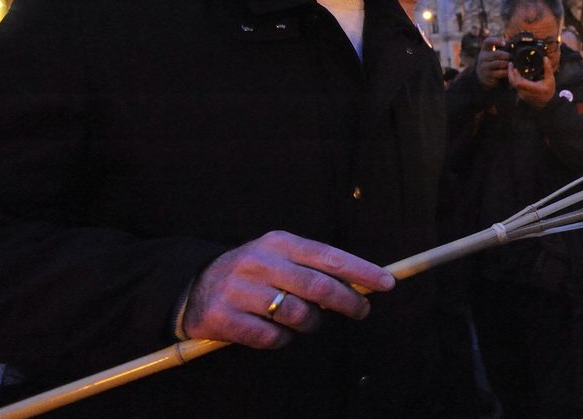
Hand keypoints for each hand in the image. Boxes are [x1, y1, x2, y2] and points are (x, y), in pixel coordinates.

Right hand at [182, 230, 394, 348]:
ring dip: (310, 324)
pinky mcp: (222, 317)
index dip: (361, 270)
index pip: (329, 256)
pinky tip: (277, 332)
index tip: (386, 283)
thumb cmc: (255, 273)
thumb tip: (361, 284)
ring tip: (306, 321)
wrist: (196, 286)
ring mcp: (239, 290)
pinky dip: (281, 339)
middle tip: (361, 310)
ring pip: (296, 315)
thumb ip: (315, 268)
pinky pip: (269, 337)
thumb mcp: (282, 257)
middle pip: (317, 286)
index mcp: (279, 242)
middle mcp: (259, 261)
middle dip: (347, 301)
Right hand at [476, 36, 509, 88]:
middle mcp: (482, 57)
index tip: (504, 43)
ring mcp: (484, 67)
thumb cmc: (492, 59)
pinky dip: (506, 72)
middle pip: (497, 54)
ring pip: (499, 64)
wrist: (482, 74)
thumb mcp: (492, 51)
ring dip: (508, 64)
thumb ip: (500, 46)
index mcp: (485, 49)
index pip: (488, 41)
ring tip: (513, 64)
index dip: (496, 40)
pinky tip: (510, 71)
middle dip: (507, 55)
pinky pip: (499, 73)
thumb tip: (512, 44)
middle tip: (513, 57)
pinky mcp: (487, 76)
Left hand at [508, 55, 555, 109]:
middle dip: (510, 73)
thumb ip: (547, 69)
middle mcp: (526, 93)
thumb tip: (545, 58)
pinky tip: (515, 73)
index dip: (516, 75)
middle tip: (511, 64)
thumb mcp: (550, 79)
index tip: (516, 68)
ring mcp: (522, 95)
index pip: (520, 83)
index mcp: (533, 89)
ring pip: (512, 84)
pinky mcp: (520, 95)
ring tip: (512, 67)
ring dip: (511, 75)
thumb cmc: (549, 91)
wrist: (547, 103)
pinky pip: (514, 86)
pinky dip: (514, 79)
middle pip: (513, 83)